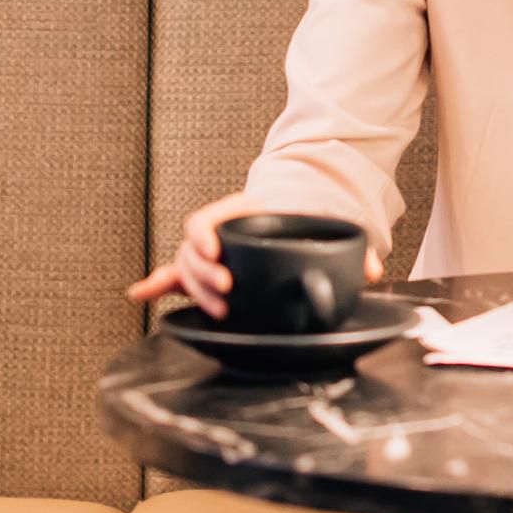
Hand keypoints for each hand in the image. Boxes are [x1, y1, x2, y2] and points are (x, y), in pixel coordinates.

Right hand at [123, 193, 383, 314]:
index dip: (206, 235)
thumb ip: (353, 248)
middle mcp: (222, 229)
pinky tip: (140, 294)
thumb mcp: (327, 224)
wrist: (300, 205)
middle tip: (226, 292)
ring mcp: (213, 249)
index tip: (218, 253)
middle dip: (204, 274)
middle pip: (192, 249)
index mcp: (243, 210)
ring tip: (216, 307)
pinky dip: (157, 284)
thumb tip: (373, 271)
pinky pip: (176, 277)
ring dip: (193, 288)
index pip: (209, 218)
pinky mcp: (212, 268)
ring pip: (185, 266)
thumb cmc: (309, 214)